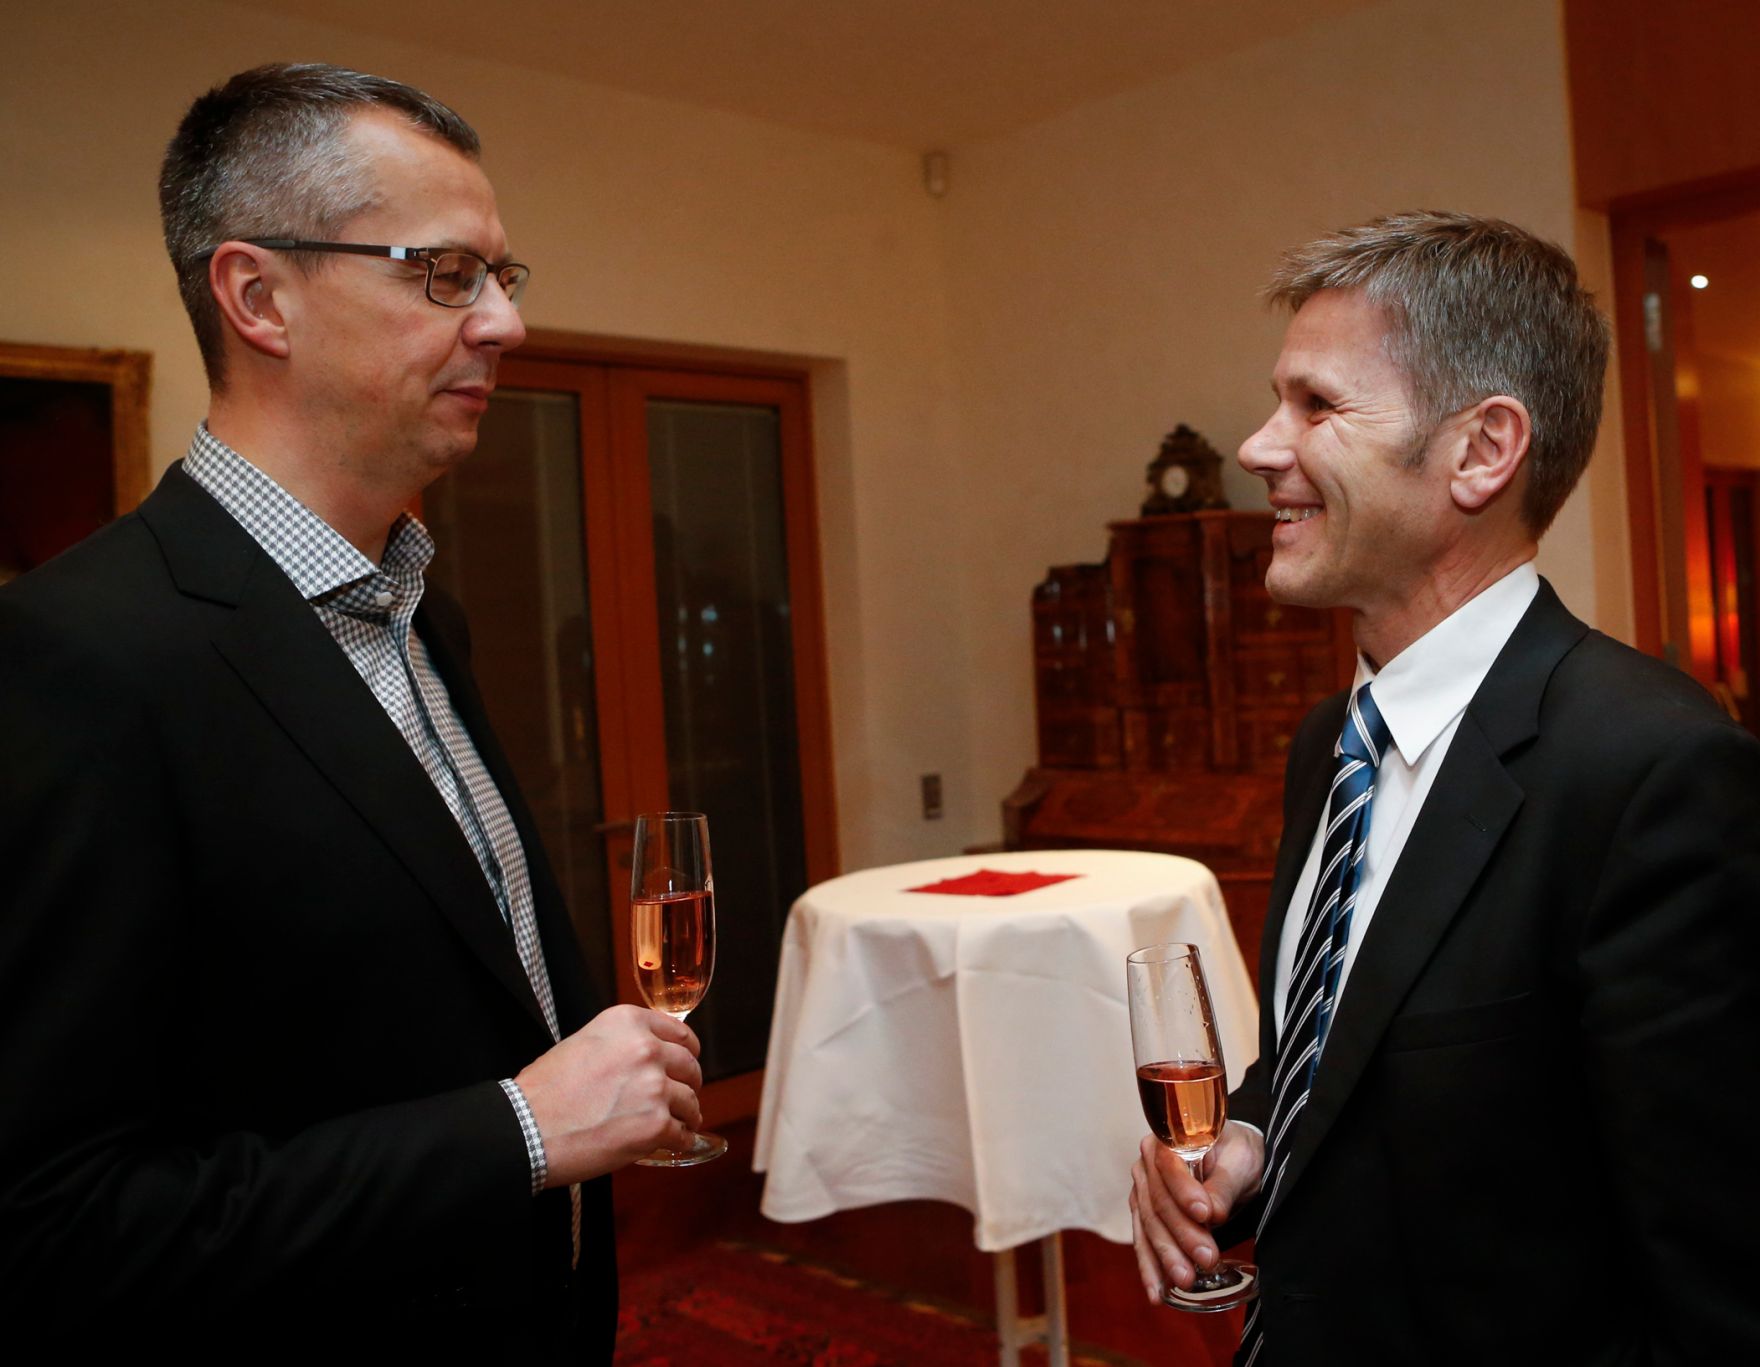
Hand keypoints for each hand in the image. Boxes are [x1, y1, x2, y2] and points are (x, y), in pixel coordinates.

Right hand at [514, 1004, 703, 1183]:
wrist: (527, 1128)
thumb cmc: (546, 1090)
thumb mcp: (585, 1042)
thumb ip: (622, 1043)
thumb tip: (650, 1057)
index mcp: (628, 1023)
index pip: (681, 1034)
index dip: (687, 1052)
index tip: (686, 1064)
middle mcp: (646, 1049)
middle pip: (690, 1067)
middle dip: (689, 1084)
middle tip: (682, 1098)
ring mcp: (654, 1087)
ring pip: (690, 1102)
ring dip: (684, 1115)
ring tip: (674, 1124)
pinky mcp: (655, 1124)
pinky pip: (682, 1134)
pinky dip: (677, 1141)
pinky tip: (668, 1143)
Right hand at [1130, 1120, 1263, 1301]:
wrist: (1232, 1163)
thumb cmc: (1236, 1155)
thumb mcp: (1239, 1162)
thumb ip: (1223, 1185)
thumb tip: (1211, 1213)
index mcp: (1166, 1140)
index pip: (1168, 1166)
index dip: (1184, 1191)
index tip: (1206, 1214)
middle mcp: (1146, 1165)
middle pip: (1158, 1202)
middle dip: (1181, 1234)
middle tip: (1206, 1258)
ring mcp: (1142, 1192)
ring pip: (1150, 1227)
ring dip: (1166, 1257)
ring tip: (1185, 1280)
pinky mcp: (1145, 1216)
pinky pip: (1144, 1244)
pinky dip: (1150, 1269)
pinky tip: (1156, 1293)